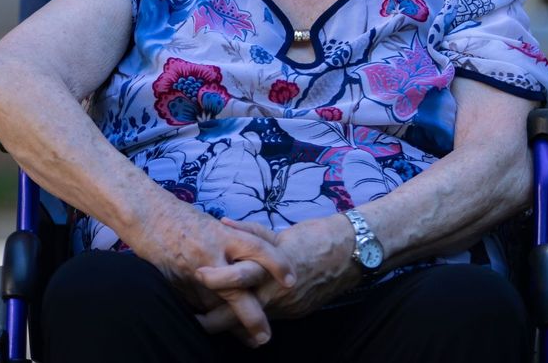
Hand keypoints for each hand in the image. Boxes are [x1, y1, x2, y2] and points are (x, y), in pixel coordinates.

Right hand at [130, 206, 294, 348]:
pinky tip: (215, 327)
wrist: (147, 214)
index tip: (291, 282)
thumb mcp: (213, 225)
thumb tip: (252, 262)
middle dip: (253, 316)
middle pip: (238, 289)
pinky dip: (206, 317)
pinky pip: (195, 305)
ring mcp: (193, 270)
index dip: (278, 264)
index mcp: (224, 235)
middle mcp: (211, 253)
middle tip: (265, 336)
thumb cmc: (181, 217)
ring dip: (231, 325)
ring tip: (248, 340)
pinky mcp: (177, 282)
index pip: (258, 248)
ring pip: (215, 305)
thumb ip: (231, 243)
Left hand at [195, 215, 359, 328]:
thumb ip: (251, 232)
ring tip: (211, 323)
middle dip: (215, 320)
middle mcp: (278, 292)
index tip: (195, 279)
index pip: (236, 281)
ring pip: (253, 319)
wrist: (352, 254)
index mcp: (271, 268)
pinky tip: (241, 321)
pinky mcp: (296, 312)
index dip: (214, 284)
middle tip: (195, 320)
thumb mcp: (279, 232)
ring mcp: (288, 306)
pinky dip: (255, 318)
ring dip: (233, 322)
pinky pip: (269, 318)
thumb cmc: (315, 236)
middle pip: (240, 311)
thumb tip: (223, 223)